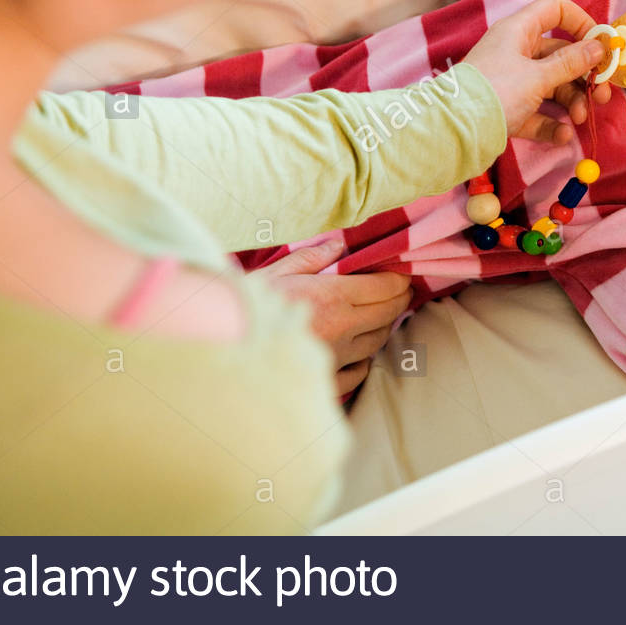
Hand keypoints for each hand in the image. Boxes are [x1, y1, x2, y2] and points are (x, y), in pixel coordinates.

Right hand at [254, 240, 410, 395]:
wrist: (222, 345)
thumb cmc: (244, 305)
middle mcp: (341, 327)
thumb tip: (340, 245)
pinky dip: (365, 359)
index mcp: (331, 296)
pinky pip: (359, 371)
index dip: (399, 279)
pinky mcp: (326, 379)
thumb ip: (312, 258)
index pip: (384, 287)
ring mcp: (336, 356)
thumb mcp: (276, 272)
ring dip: (385, 326)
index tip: (402, 273)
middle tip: (402, 290)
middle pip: (388, 313)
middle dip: (400, 299)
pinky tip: (359, 349)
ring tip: (382, 314)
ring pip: (378, 341)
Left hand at [464, 0, 612, 143]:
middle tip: (602, 96)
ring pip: (552, 86)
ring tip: (578, 120)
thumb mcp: (538, 77)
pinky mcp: (508, 108)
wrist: (454, 131)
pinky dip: (551, 123)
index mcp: (519, 31)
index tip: (602, 46)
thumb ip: (571, 62)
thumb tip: (599, 46)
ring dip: (571, 102)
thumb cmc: (496, 92)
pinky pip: (537, 112)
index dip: (582, 22)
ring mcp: (512, 80)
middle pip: (561, 55)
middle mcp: (515, 51)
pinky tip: (562, 135)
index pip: (556, 9)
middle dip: (584, 76)